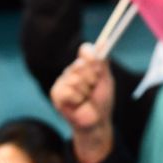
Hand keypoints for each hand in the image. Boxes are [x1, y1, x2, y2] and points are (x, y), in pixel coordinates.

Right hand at [50, 43, 114, 162]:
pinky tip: (77, 104)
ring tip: (85, 99)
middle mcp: (72, 70)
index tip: (98, 70)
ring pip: (73, 79)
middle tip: (93, 89)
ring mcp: (63, 81)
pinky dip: (76, 99)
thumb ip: (102, 62)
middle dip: (91, 79)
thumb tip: (103, 41)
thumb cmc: (101, 101)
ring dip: (84, 92)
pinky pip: (66, 91)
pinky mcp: (55, 93)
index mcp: (84, 64)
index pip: (86, 50)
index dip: (92, 59)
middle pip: (80, 64)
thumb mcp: (106, 80)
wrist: (96, 121)